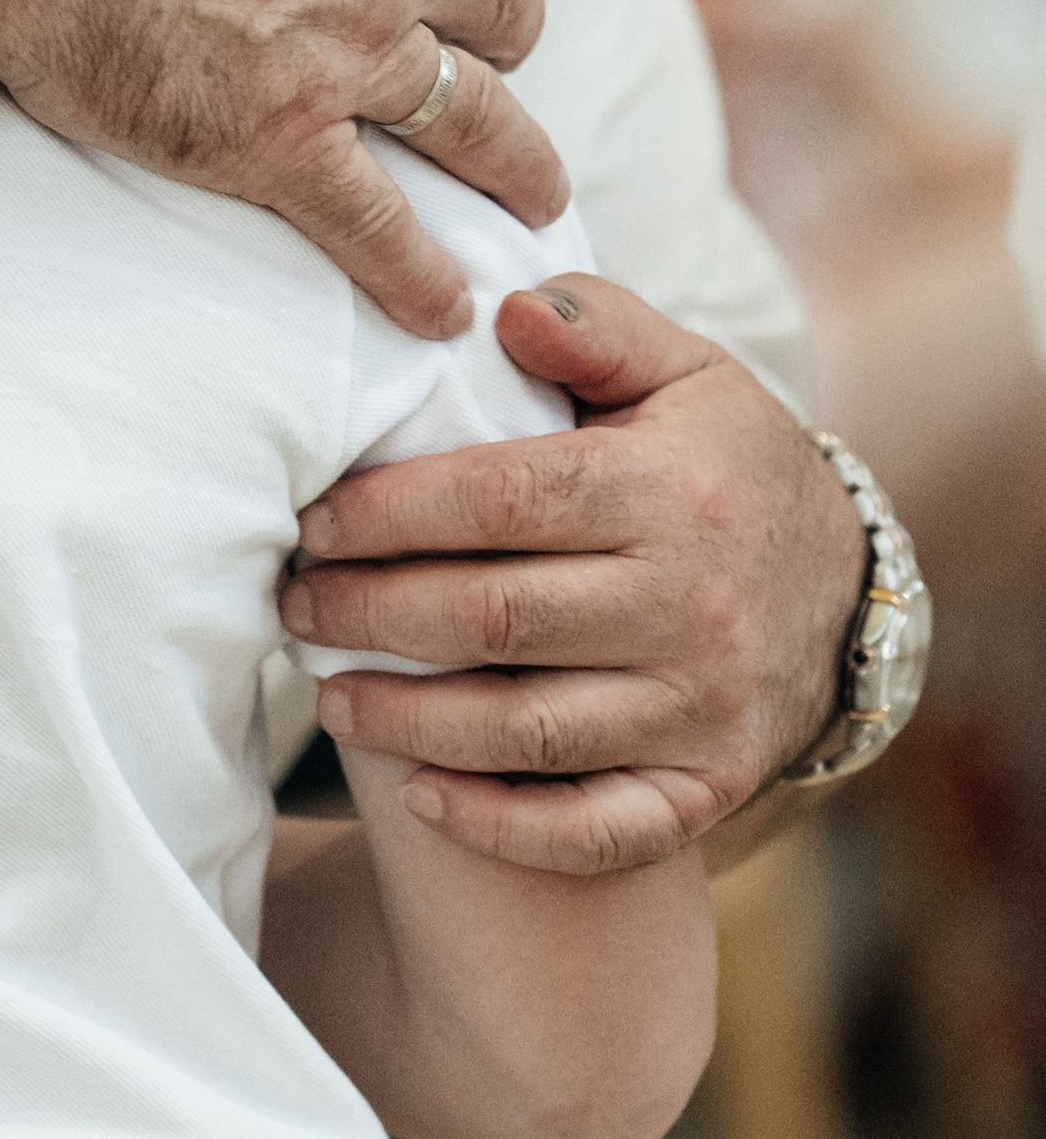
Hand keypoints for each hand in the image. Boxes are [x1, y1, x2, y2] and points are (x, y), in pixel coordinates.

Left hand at [280, 275, 863, 870]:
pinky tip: (424, 799)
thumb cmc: (722, 465)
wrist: (845, 588)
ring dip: (410, 723)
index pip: (502, 502)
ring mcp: (701, 708)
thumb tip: (502, 308)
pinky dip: (505, 826)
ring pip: (526, 732)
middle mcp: (691, 606)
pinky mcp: (707, 786)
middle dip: (371, 615)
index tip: (311, 523)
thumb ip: (596, 327)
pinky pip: (599, 830)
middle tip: (294, 606)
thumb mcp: (684, 372)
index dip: (390, 515)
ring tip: (327, 698)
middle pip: (495, 620)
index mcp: (671, 492)